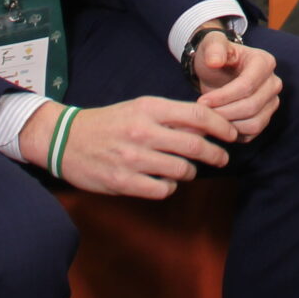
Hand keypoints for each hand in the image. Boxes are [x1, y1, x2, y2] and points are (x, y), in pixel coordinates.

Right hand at [17, 95, 237, 198]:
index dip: (221, 126)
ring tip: (187, 169)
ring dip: (190, 172)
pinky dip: (170, 187)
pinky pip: (163, 190)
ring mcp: (133, 158)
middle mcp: (143, 131)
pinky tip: (165, 182)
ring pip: (181, 170)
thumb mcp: (139, 108)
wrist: (66, 140)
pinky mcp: (123, 182)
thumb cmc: (109, 123)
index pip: (198, 115)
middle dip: (215, 154)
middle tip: (222, 158)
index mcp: (149, 108)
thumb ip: (170, 115)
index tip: (232, 134)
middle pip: (195, 145)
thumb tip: (207, 123)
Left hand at [190, 32, 282, 139]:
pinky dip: (234, 132)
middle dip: (224, 112)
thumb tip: (215, 61)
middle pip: (252, 106)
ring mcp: (272, 101)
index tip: (202, 101)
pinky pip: (253, 132)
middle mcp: (273, 82)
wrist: (216, 71)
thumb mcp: (210, 45)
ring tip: (210, 118)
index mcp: (264, 62)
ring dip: (229, 125)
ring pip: (255, 123)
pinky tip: (219, 124)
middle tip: (203, 113)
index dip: (223, 97)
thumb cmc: (214, 56)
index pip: (247, 85)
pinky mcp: (265, 117)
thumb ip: (213, 48)